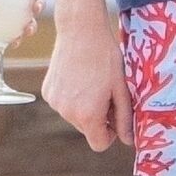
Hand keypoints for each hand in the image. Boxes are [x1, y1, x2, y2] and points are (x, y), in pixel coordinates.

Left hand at [0, 0, 45, 40]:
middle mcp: (16, 1)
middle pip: (35, 0)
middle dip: (39, 4)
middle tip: (36, 7)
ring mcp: (15, 17)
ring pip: (31, 20)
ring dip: (33, 25)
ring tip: (28, 29)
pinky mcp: (10, 31)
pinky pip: (19, 36)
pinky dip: (18, 39)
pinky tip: (14, 42)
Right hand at [42, 14, 133, 150]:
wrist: (80, 30)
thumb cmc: (105, 58)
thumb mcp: (121, 89)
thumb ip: (124, 118)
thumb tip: (128, 141)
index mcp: (88, 115)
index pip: (99, 144)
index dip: (110, 134)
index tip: (114, 115)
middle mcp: (67, 112)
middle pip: (87, 129)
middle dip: (97, 117)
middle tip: (105, 92)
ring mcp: (54, 102)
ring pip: (74, 116)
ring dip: (84, 106)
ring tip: (91, 82)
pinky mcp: (47, 91)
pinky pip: (63, 104)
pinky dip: (71, 97)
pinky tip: (78, 77)